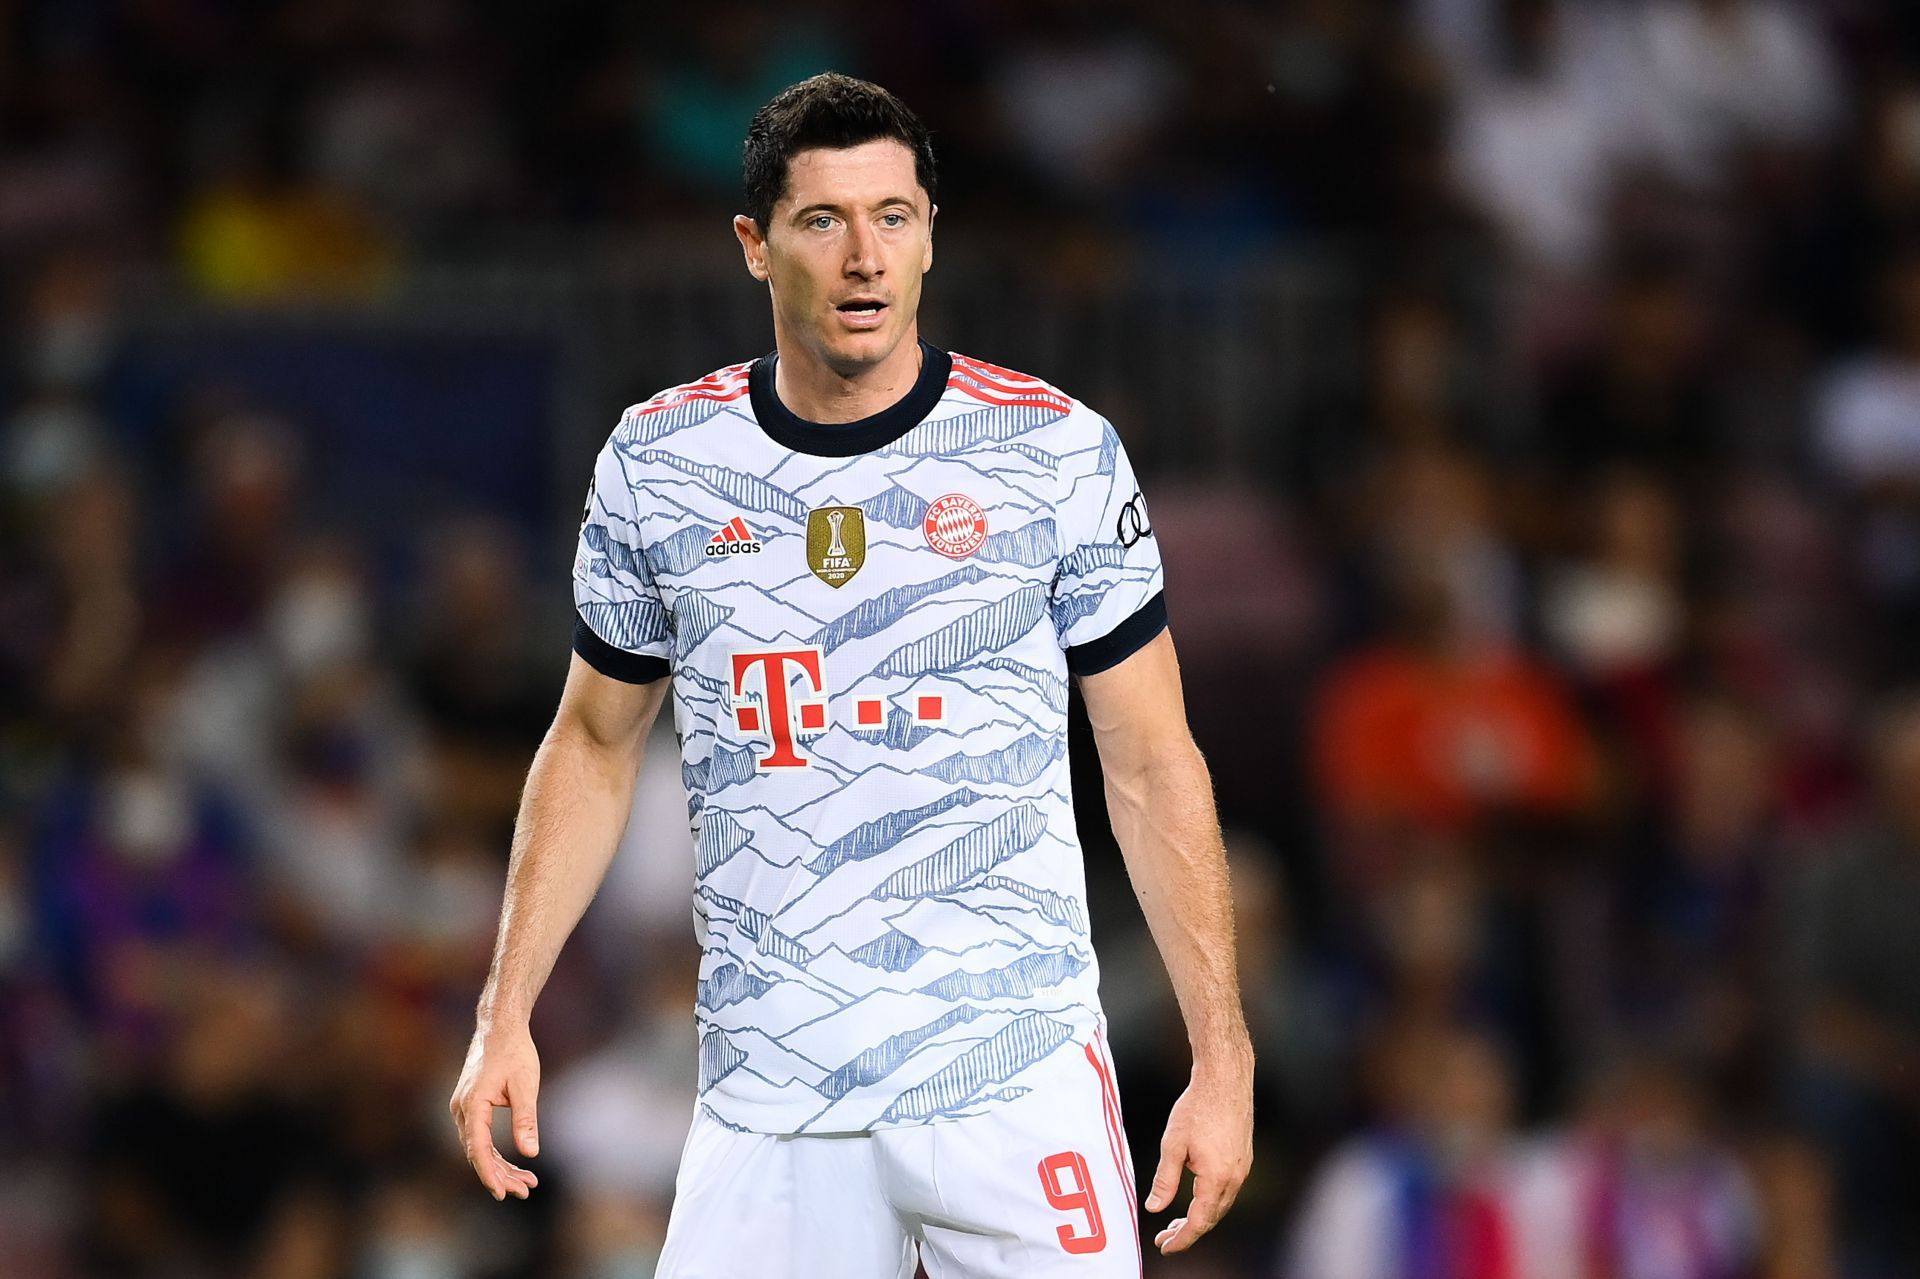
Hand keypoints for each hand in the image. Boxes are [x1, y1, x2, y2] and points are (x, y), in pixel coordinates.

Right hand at [449, 1021, 542, 1200]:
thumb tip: (530, 1152)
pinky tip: (514, 1165)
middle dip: (501, 1175)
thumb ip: (526, 1119)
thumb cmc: (514, 1052)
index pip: (478, 1148)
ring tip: (527, 1183)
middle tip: (526, 1190)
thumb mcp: (525, 1085)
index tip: (502, 1193)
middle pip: (478, 1153)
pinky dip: (496, 1153)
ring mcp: (464, 1109)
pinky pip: (480, 1138)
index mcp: (472, 1104)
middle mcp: (462, 1110)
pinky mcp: (471, 1108)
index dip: (490, 1173)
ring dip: (500, 1167)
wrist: (499, 1028)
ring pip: (479, 1148)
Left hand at [1144, 1055, 1252, 1253]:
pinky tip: (1195, 1196)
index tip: (1165, 1246)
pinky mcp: (1244, 1158)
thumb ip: (1165, 1180)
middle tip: (1165, 1237)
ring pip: (1220, 1205)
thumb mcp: (1172, 1144)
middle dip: (1188, 1231)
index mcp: (1216, 1178)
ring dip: (1200, 1216)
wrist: (1225, 1079)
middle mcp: (1235, 1178)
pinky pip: (1227, 1190)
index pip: (1199, 1222)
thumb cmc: (1197, 1107)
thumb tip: (1155, 1208)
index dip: (1182, 1239)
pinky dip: (1210, 1200)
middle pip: (1212, 1217)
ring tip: (1176, 1221)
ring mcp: (1243, 1168)